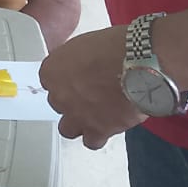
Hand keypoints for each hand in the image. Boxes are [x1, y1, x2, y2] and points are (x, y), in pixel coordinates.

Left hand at [39, 25, 144, 148]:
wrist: (138, 64)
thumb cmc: (115, 48)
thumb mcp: (84, 45)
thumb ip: (75, 61)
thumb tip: (81, 67)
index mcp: (51, 71)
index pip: (49, 81)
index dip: (66, 82)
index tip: (76, 80)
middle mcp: (59, 95)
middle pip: (58, 104)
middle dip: (72, 101)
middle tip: (89, 95)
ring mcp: (76, 115)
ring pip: (68, 128)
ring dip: (78, 123)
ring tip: (94, 117)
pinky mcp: (97, 129)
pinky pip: (91, 141)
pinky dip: (97, 136)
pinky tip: (106, 128)